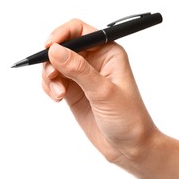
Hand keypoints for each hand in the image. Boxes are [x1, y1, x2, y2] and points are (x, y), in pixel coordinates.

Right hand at [42, 19, 158, 165]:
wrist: (130, 147)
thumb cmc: (128, 119)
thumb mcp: (104, 92)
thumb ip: (79, 70)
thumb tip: (54, 50)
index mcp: (109, 53)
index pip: (80, 30)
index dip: (61, 35)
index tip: (48, 48)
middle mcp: (96, 61)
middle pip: (63, 47)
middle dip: (52, 60)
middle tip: (53, 77)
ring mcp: (84, 77)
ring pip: (55, 65)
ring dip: (50, 77)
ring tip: (58, 95)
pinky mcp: (76, 92)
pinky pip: (54, 81)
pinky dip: (50, 87)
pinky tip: (57, 98)